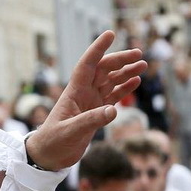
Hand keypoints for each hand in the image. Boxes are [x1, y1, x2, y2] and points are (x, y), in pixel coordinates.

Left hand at [23, 32, 145, 171]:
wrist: (48, 156)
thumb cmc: (53, 142)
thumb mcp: (71, 131)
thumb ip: (91, 121)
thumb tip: (113, 110)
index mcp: (74, 92)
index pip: (86, 65)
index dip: (97, 49)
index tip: (110, 33)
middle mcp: (83, 94)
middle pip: (103, 70)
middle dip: (120, 60)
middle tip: (139, 54)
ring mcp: (90, 102)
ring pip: (110, 81)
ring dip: (125, 72)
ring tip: (142, 65)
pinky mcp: (96, 113)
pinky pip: (112, 96)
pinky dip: (124, 89)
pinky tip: (136, 82)